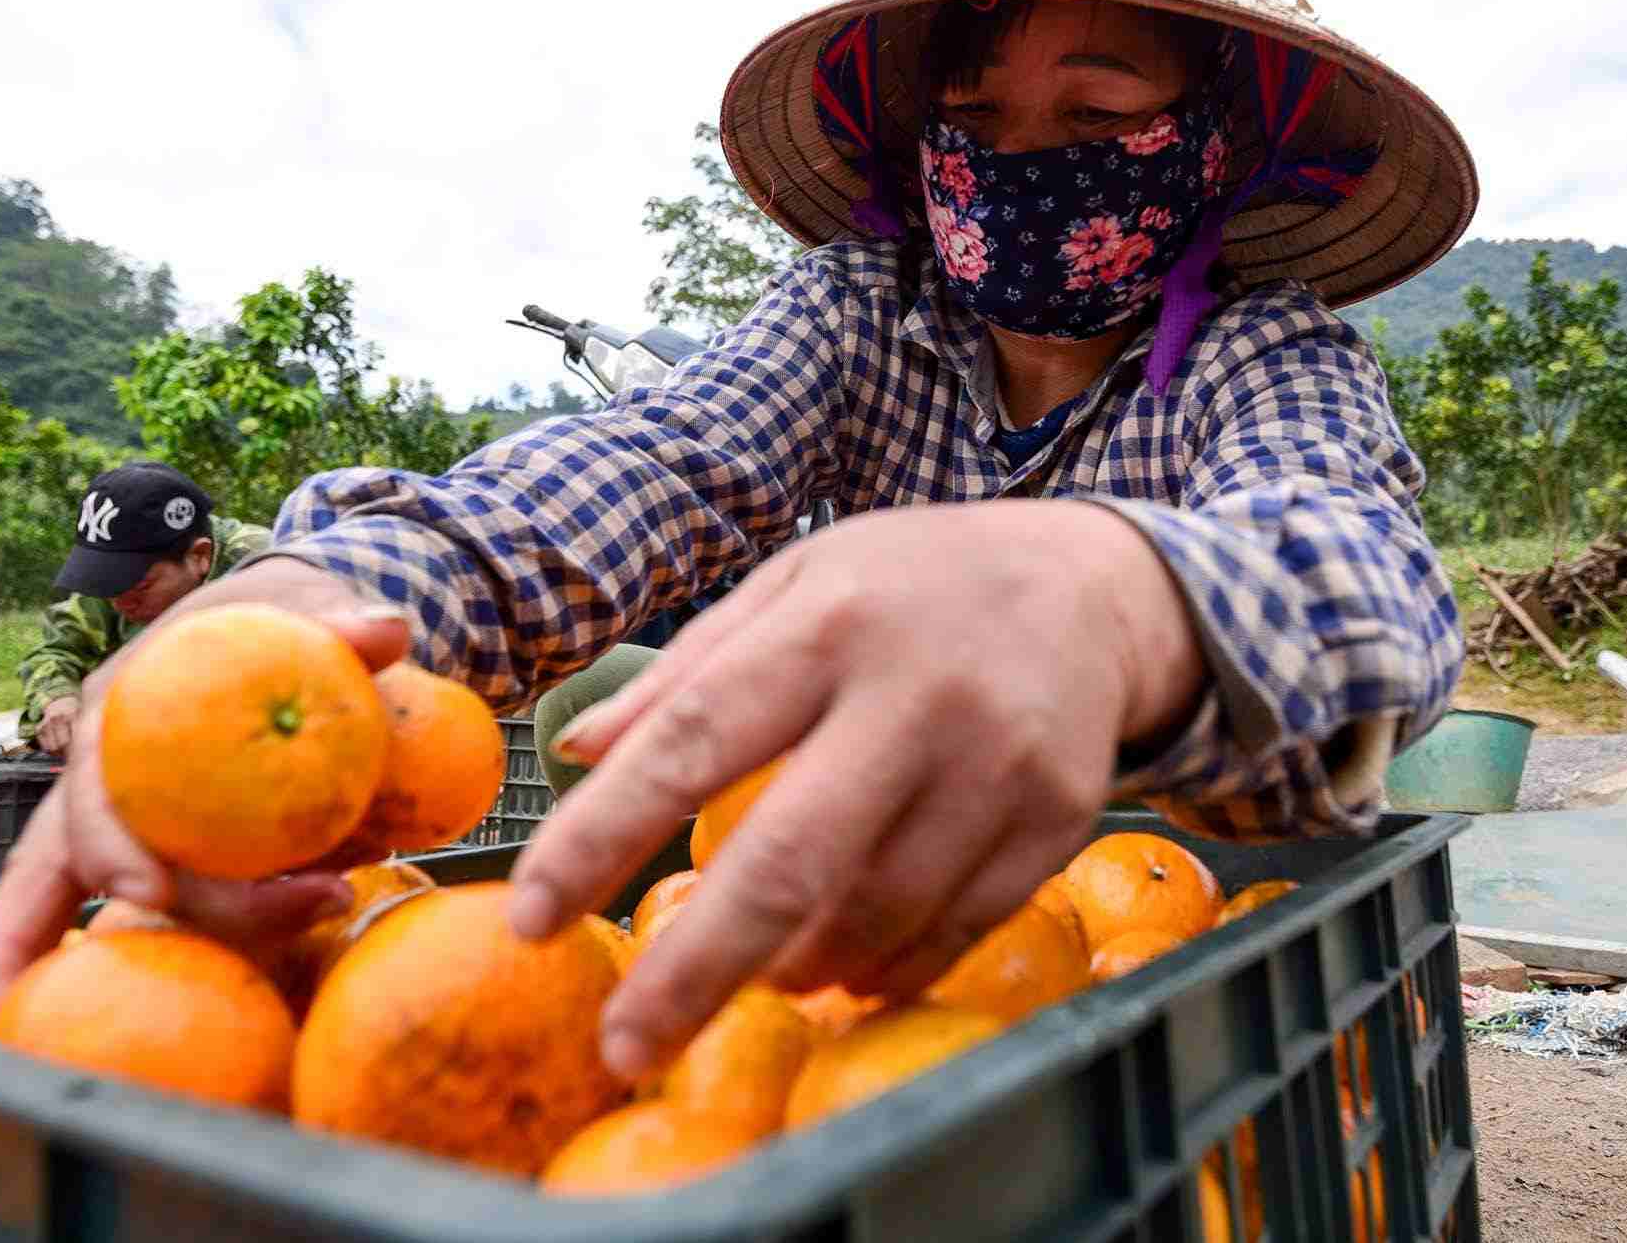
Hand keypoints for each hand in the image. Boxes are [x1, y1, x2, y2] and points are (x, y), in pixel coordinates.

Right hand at [0, 557, 414, 1034]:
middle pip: (63, 869)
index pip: (90, 784)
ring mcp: (150, 832)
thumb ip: (344, 620)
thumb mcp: (314, 605)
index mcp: (123, 716)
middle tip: (96, 992)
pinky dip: (252, 937)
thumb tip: (386, 631)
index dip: (106, 842)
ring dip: (224, 929)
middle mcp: (118, 783)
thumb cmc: (289, 620)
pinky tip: (305, 952)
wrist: (311, 642)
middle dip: (25, 946)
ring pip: (142, 910)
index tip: (144, 892)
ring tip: (333, 901)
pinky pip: (210, 917)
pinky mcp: (200, 868)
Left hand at [505, 499, 1204, 1079]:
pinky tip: (842, 968)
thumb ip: (686, 671)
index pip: (690, 741)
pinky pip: (954, 929)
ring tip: (754, 974)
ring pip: (876, 912)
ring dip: (794, 967)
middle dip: (693, 967)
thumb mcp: (792, 584)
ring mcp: (997, 764)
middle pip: (787, 859)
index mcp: (824, 625)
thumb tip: (576, 750)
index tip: (532, 914)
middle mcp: (915, 695)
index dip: (602, 835)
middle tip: (624, 1042)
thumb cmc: (908, 583)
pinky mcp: (1058, 820)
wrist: (1094, 586)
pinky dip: (884, 967)